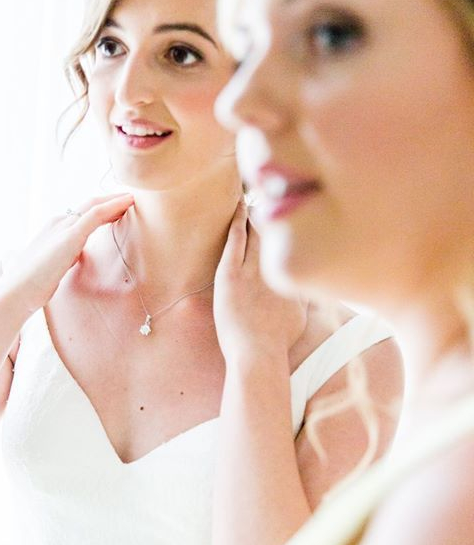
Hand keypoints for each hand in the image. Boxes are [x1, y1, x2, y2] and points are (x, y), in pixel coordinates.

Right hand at [1, 192, 133, 313]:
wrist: (15, 291)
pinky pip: (96, 214)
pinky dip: (113, 205)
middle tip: (130, 200)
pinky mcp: (70, 235)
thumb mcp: (50, 267)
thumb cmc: (29, 285)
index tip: (118, 210)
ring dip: (116, 200)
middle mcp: (58, 222)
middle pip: (90, 205)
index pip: (82, 213)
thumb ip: (60, 259)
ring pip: (95, 205)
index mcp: (53, 228)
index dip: (102, 209)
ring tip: (133, 199)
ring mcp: (63, 227)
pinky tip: (128, 203)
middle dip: (111, 201)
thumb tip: (65, 261)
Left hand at [213, 200, 306, 370]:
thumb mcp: (300, 315)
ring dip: (256, 212)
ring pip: (256, 232)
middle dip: (276, 211)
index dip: (294, 223)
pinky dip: (237, 223)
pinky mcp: (230, 275)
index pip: (295, 241)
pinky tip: (238, 208)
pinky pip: (235, 242)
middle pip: (277, 231)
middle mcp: (275, 268)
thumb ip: (305, 295)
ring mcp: (253, 271)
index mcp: (292, 274)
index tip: (295, 207)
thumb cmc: (278, 342)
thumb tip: (313, 285)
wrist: (258, 355)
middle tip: (274, 189)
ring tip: (255, 192)